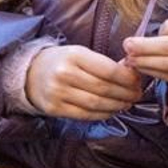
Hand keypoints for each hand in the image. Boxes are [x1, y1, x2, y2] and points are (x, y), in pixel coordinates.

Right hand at [24, 44, 142, 120]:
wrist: (30, 73)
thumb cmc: (63, 61)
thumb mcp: (80, 53)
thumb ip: (102, 63)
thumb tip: (131, 74)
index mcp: (74, 55)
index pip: (107, 69)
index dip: (126, 78)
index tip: (138, 80)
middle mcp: (65, 74)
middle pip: (103, 88)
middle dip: (125, 93)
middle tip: (137, 94)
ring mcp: (58, 93)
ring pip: (95, 103)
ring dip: (116, 105)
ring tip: (127, 103)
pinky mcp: (54, 109)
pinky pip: (84, 115)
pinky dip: (102, 114)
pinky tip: (111, 111)